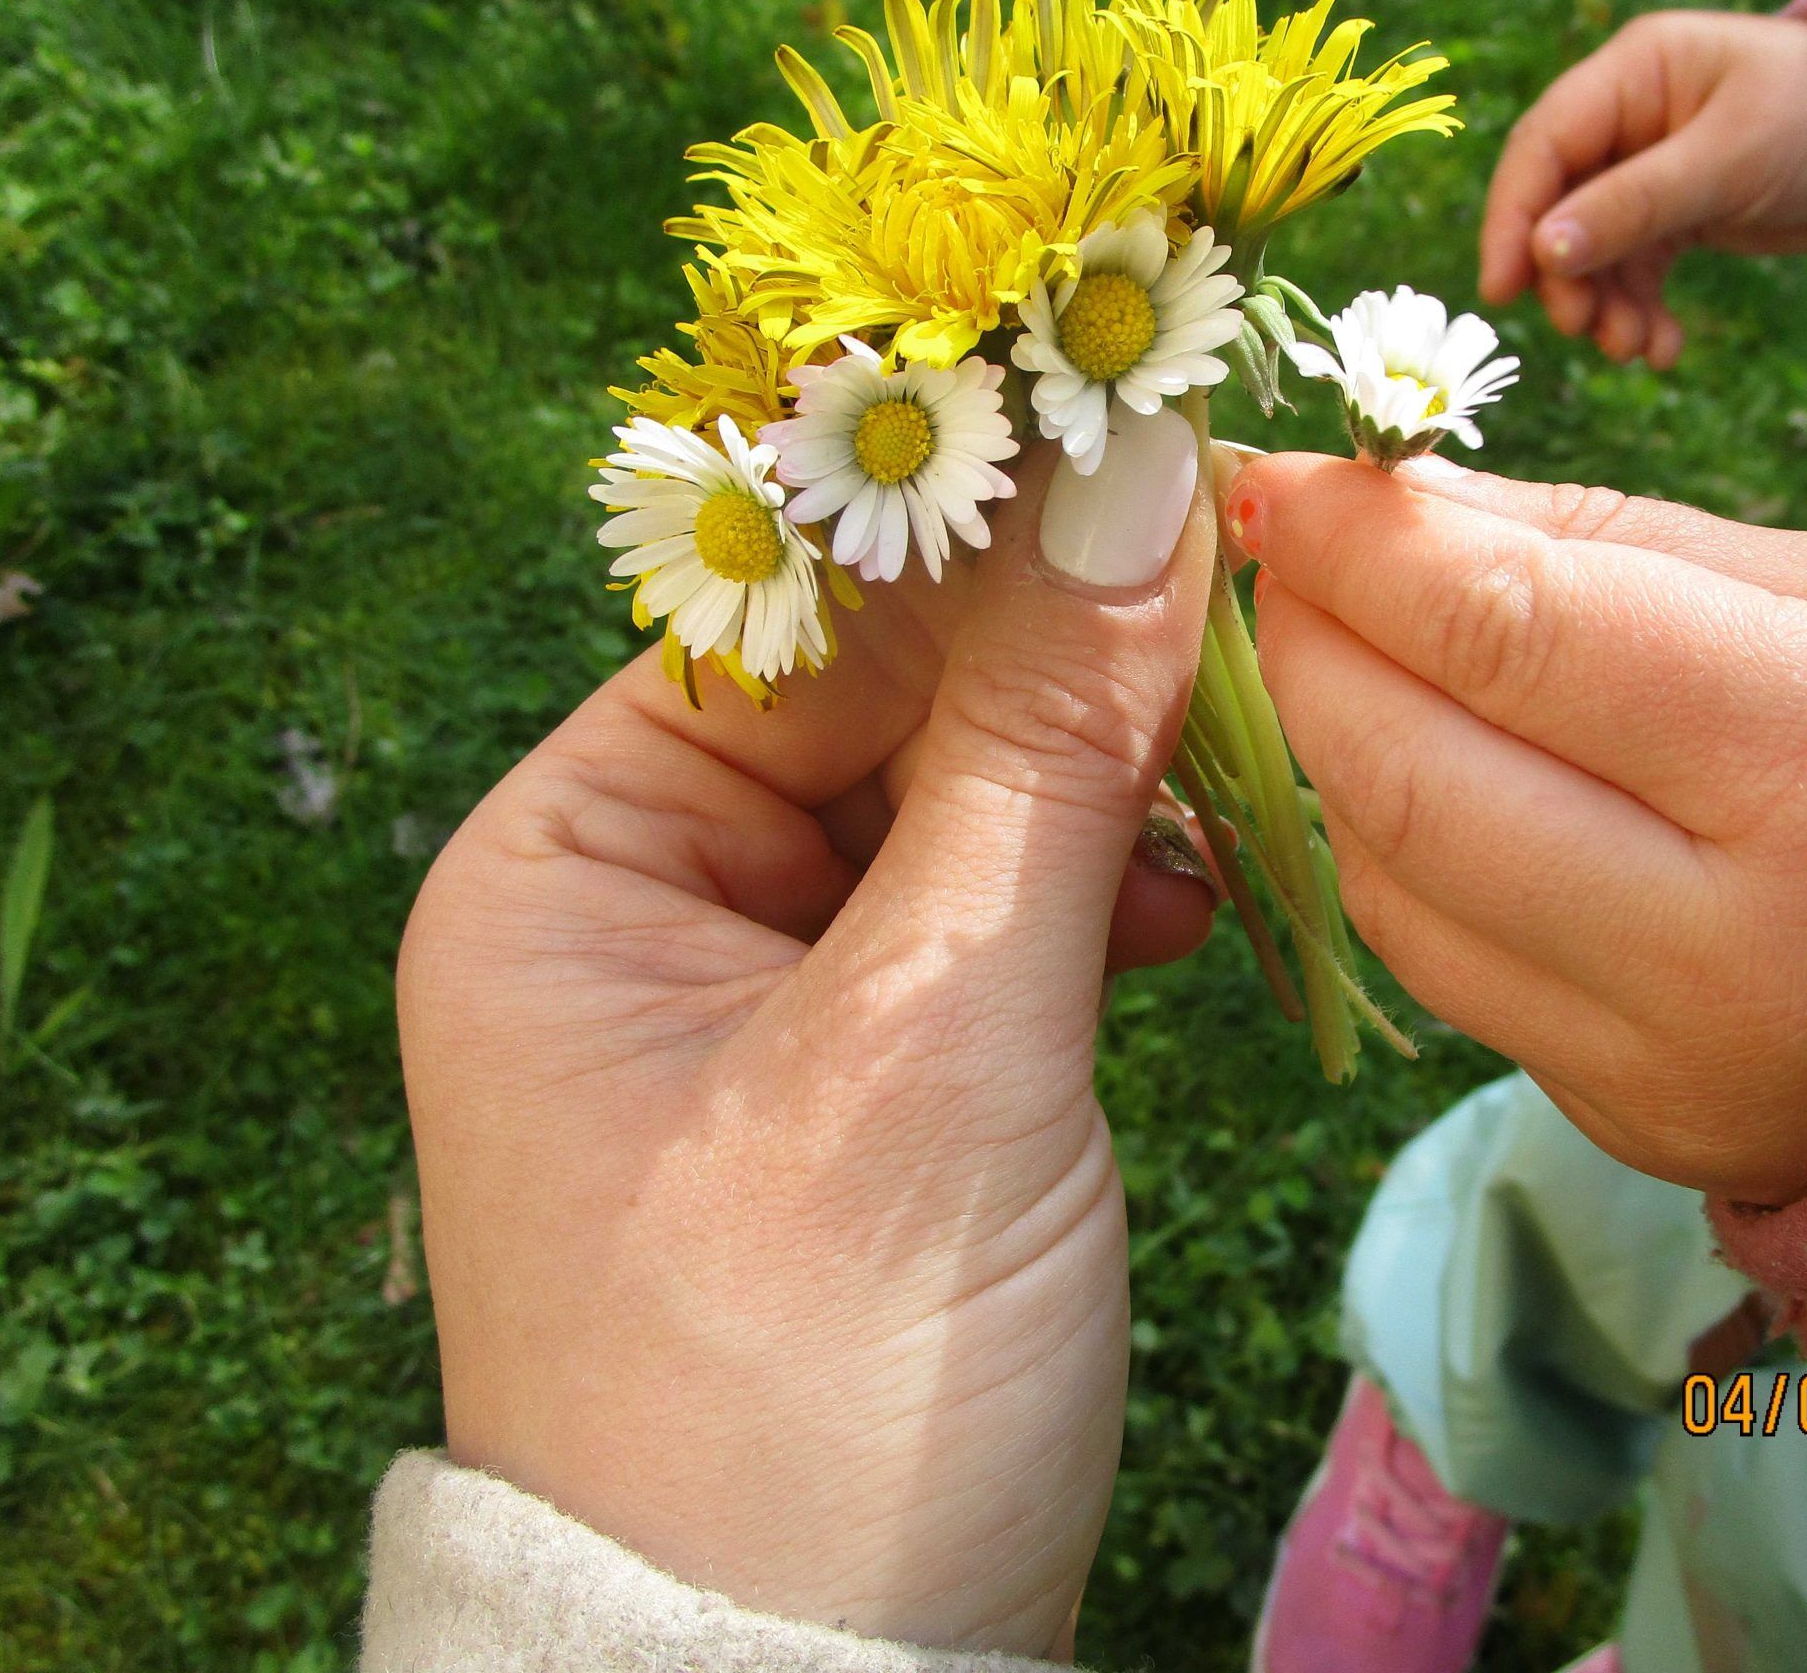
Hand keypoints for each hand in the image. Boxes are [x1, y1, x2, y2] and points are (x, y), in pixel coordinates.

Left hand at [396, 446, 1215, 1658]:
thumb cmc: (817, 1383)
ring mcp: (756, 1007)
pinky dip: (1097, 900)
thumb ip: (1047, 750)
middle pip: (878, 701)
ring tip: (1237, 776)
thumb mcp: (943, 1044)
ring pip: (954, 810)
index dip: (968, 519)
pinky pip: (988, 924)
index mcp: (565, 872)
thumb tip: (1137, 469)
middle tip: (1241, 600)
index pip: (787, 615)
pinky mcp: (866, 1091)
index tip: (1143, 423)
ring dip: (1100, 784)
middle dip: (1059, 663)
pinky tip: (1197, 902)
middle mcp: (635, 915)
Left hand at [1224, 453, 1806, 1206]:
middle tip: (1289, 552)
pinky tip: (1415, 771)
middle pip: (1414, 776)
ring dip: (1332, 745)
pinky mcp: (1622, 1124)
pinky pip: (1439, 968)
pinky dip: (1390, 851)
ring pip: (1395, 885)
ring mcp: (1671, 1068)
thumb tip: (1374, 498)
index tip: (1282, 474)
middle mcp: (1742, 948)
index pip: (1514, 634)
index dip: (1358, 543)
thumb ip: (1591, 545)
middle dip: (1311, 642)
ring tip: (1351, 646)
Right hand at [1480, 11, 1806, 366]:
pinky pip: (1635, 269)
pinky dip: (1641, 311)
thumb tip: (1544, 251)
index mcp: (1633, 72)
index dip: (1513, 215)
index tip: (1504, 288)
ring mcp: (1647, 166)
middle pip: (1558, 202)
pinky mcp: (1675, 212)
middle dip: (1567, 275)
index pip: (1545, 144)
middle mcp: (1629, 117)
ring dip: (1604, 305)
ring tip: (1637, 349)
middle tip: (1587, 330)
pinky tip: (1664, 348)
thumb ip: (1637, 204)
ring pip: (1592, 247)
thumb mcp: (1732, 159)